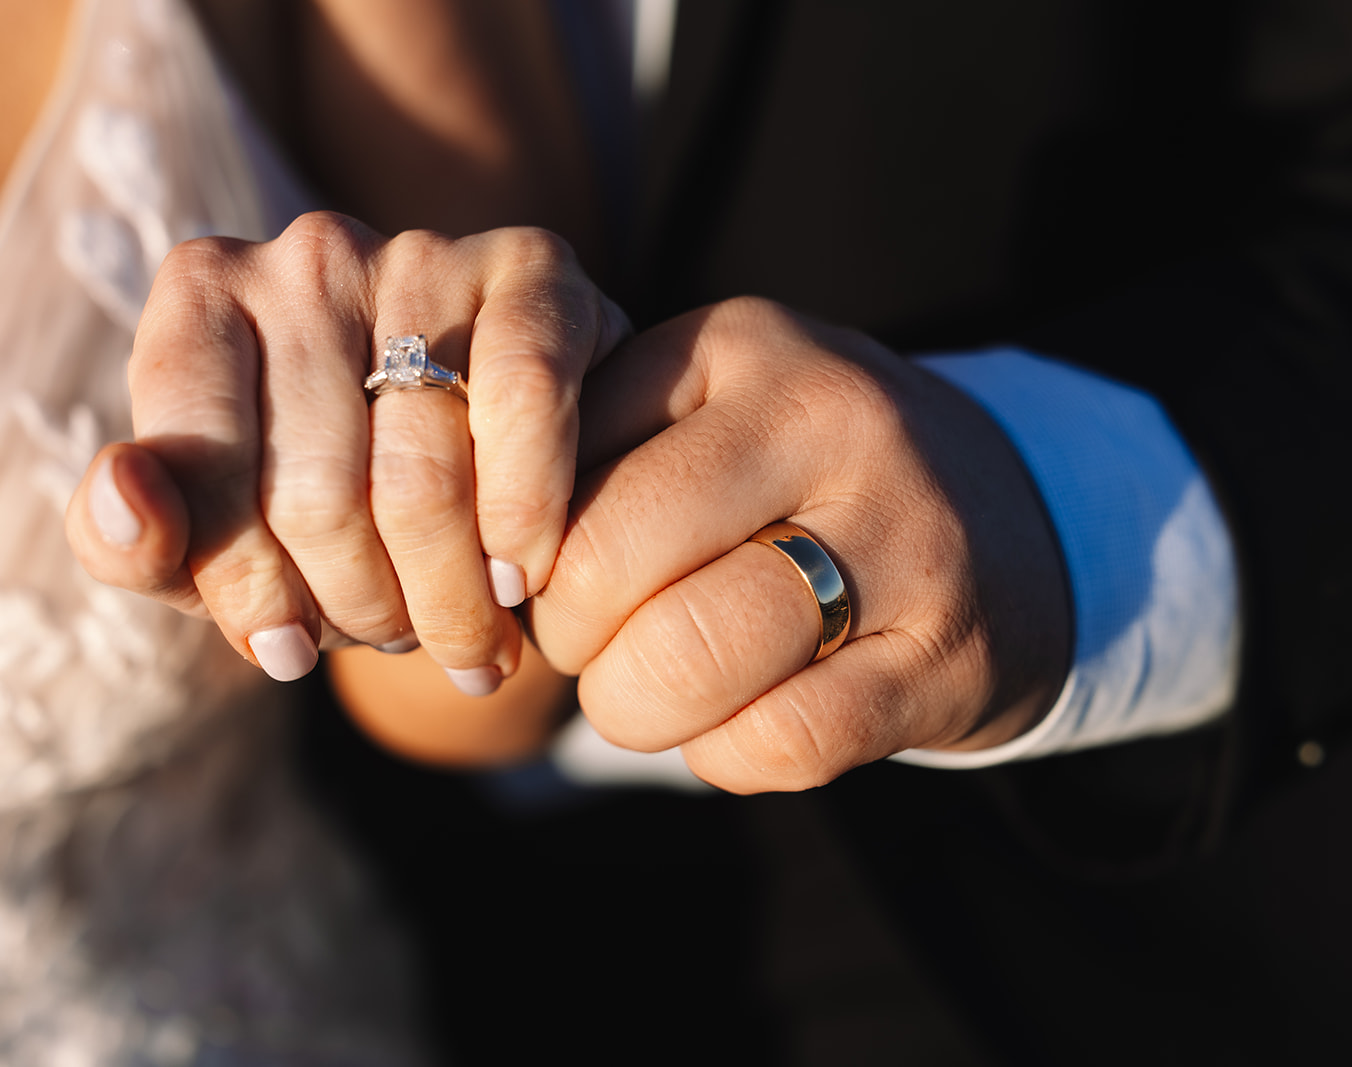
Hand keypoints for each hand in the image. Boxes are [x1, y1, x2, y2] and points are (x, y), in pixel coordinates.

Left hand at [66, 212, 626, 692]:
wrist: (477, 459)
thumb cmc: (320, 509)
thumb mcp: (206, 546)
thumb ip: (129, 540)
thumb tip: (122, 489)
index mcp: (199, 296)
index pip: (197, 466)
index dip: (244, 581)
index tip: (281, 650)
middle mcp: (306, 253)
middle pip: (317, 494)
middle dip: (354, 605)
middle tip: (386, 640)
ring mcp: (423, 253)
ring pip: (422, 476)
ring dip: (445, 597)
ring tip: (456, 636)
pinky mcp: (531, 268)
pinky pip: (521, 409)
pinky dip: (521, 522)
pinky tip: (516, 574)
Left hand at [523, 297, 1070, 791]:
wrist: (1006, 518)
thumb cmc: (797, 470)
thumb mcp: (705, 407)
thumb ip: (589, 443)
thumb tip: (459, 543)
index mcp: (740, 345)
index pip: (555, 455)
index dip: (514, 546)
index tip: (531, 579)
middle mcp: (829, 419)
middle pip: (610, 561)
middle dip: (564, 636)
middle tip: (584, 645)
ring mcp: (903, 538)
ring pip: (687, 657)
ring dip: (632, 707)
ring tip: (645, 690)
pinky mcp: (944, 657)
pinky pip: (778, 740)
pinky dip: (722, 754)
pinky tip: (734, 724)